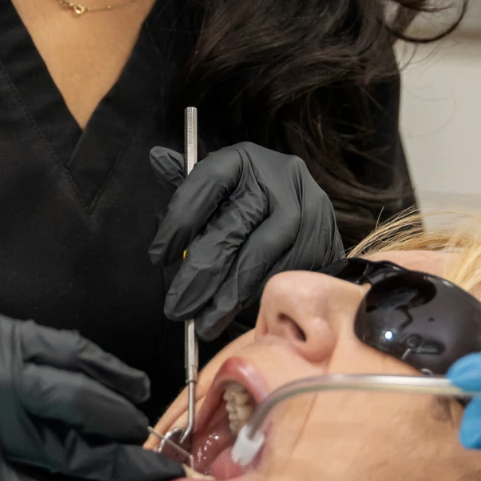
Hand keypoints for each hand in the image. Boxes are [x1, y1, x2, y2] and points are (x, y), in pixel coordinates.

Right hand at [0, 307, 182, 480]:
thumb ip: (2, 349)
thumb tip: (52, 370)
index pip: (74, 352)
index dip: (112, 373)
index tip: (134, 388)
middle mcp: (1, 380)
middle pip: (83, 401)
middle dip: (124, 421)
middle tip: (153, 437)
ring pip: (70, 451)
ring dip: (116, 465)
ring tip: (153, 476)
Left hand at [148, 142, 342, 340]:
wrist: (305, 207)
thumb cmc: (248, 198)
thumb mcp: (219, 185)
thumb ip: (189, 184)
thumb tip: (157, 159)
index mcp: (242, 159)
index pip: (206, 184)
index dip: (180, 222)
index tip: (159, 257)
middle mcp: (276, 177)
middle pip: (233, 227)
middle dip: (201, 273)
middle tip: (178, 306)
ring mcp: (304, 206)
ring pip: (261, 255)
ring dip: (229, 295)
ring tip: (204, 322)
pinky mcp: (323, 235)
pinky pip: (286, 271)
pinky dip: (258, 295)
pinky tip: (237, 312)